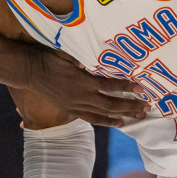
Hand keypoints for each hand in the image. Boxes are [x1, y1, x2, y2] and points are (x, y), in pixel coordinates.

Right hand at [25, 49, 148, 126]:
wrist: (30, 71)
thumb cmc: (50, 58)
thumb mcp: (68, 54)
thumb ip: (85, 58)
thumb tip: (100, 59)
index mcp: (84, 81)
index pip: (111, 86)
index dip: (127, 87)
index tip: (142, 88)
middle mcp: (82, 97)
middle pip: (111, 104)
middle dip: (130, 106)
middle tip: (146, 107)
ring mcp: (76, 106)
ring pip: (103, 114)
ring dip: (122, 116)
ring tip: (137, 117)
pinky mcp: (70, 110)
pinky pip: (91, 119)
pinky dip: (106, 122)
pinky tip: (117, 124)